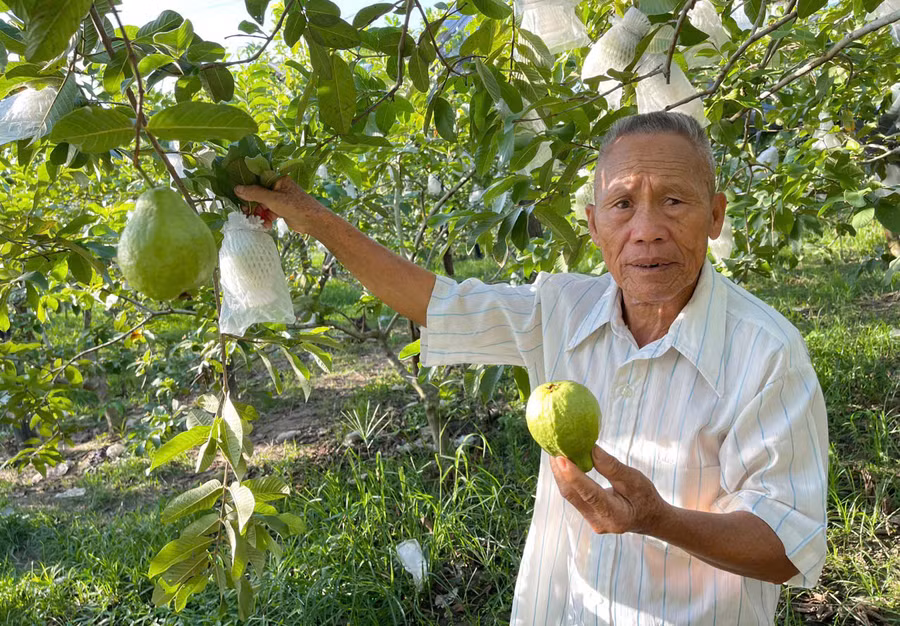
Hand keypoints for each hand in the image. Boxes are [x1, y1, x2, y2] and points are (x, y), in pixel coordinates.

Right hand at [234, 177, 324, 233]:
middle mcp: (278, 187)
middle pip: (257, 193)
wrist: (313, 222)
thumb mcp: (273, 199)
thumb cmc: (296, 206)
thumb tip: (237, 188)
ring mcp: (279, 199)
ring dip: (258, 214)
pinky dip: (265, 219)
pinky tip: (266, 226)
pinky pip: (268, 213)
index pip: (257, 179)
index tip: (237, 194)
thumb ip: (255, 193)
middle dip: (251, 204)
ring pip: (262, 204)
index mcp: (277, 179)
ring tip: (255, 222)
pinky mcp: (281, 210)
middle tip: (245, 212)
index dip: (246, 186)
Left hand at [549, 446, 669, 535]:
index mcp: (616, 515)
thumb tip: (590, 449)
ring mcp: (591, 521)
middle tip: (553, 447)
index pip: (591, 494)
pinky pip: (573, 495)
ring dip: (561, 474)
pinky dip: (567, 479)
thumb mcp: (635, 480)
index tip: (561, 458)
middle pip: (573, 495)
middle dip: (561, 471)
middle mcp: (599, 522)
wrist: (650, 519)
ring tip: (554, 451)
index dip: (574, 476)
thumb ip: (612, 467)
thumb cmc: (645, 498)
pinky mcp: (586, 515)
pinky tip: (563, 463)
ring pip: (570, 495)